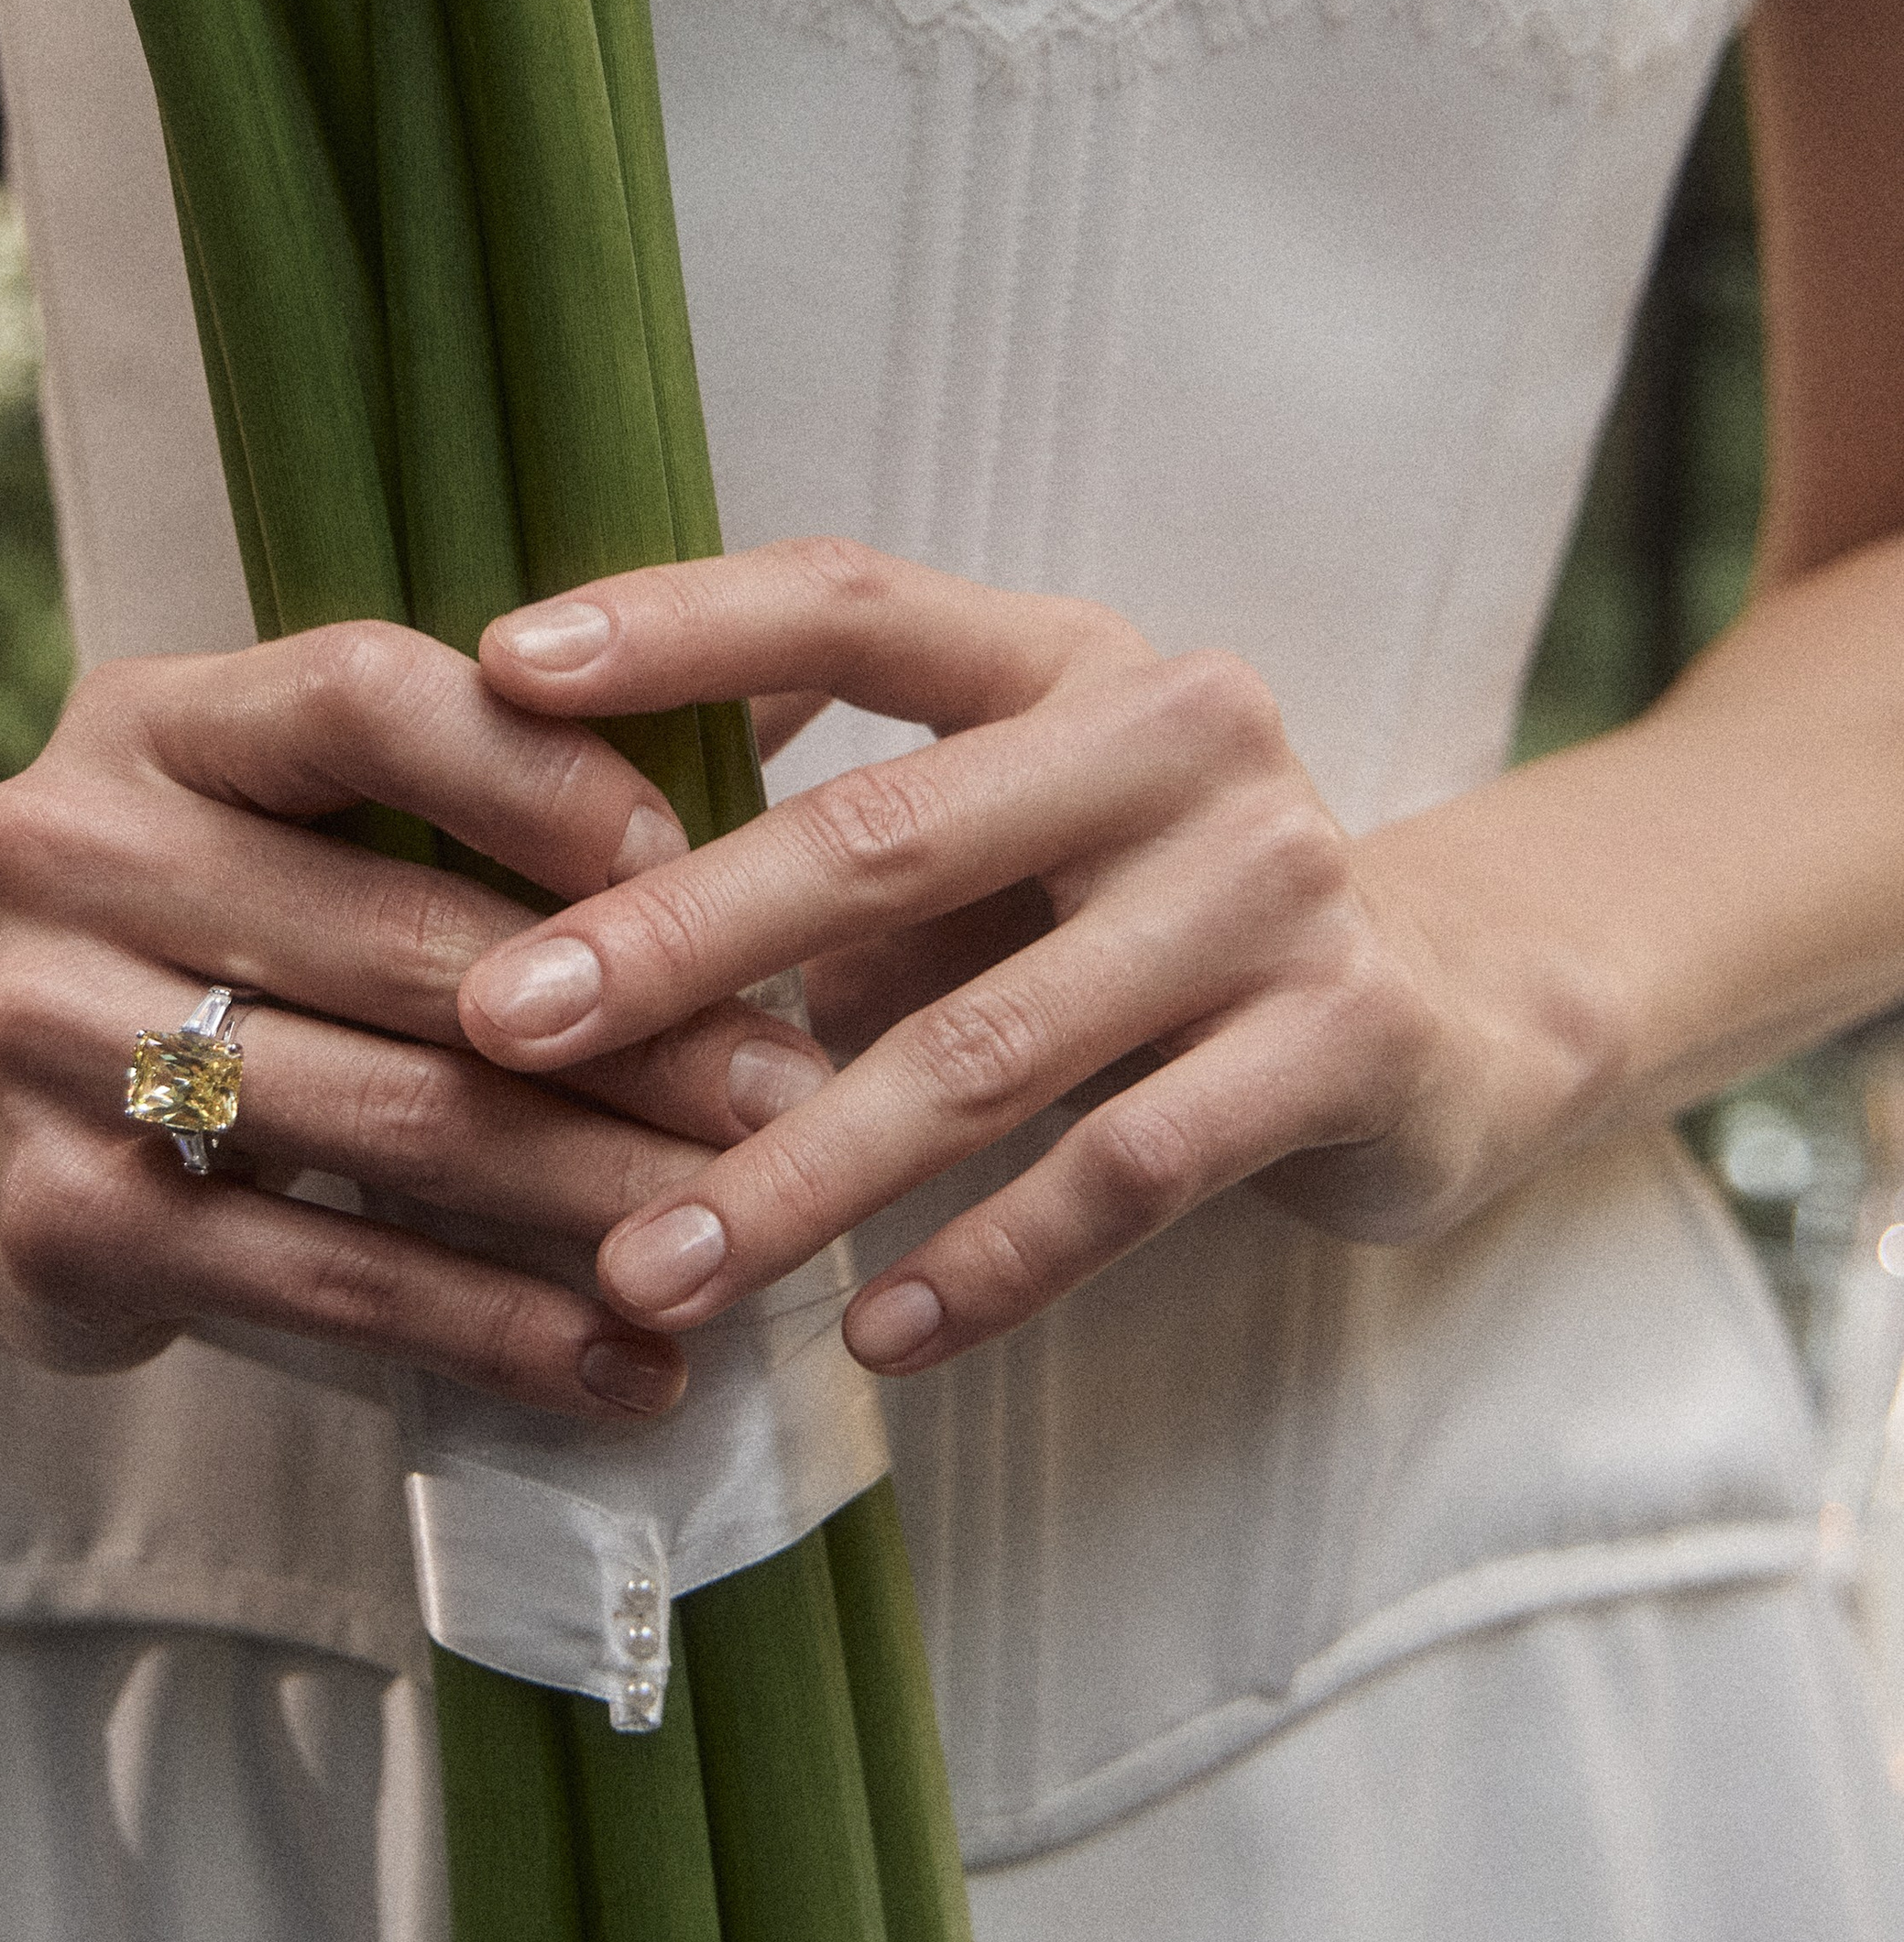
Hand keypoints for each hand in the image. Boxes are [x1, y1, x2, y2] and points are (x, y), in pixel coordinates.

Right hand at [0, 622, 832, 1416]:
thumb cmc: (222, 940)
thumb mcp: (311, 809)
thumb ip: (513, 759)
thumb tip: (807, 685)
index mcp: (149, 719)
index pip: (365, 697)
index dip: (548, 778)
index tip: (706, 868)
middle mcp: (66, 853)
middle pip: (404, 938)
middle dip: (635, 1027)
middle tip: (797, 1090)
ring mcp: (44, 1039)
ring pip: (390, 1120)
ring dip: (598, 1189)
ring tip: (755, 1233)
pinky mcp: (58, 1218)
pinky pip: (331, 1282)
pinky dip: (500, 1331)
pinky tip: (631, 1364)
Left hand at [458, 540, 1619, 1373]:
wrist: (1446, 1014)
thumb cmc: (1144, 919)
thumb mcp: (1005, 843)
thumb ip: (838, 850)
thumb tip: (562, 906)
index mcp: (1065, 655)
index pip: (848, 604)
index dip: (675, 625)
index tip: (496, 671)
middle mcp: (1178, 739)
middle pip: (885, 837)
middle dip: (677, 942)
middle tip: (507, 1027)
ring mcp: (1272, 887)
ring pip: (986, 1048)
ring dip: (799, 1173)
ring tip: (648, 1268)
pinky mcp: (1341, 1040)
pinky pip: (1121, 1175)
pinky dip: (984, 1268)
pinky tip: (867, 1337)